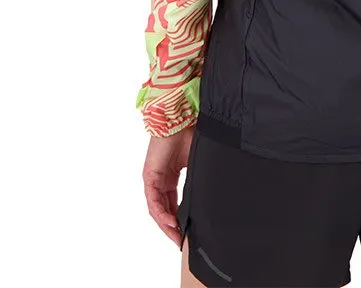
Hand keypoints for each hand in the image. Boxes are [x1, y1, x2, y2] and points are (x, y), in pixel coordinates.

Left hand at [143, 126, 194, 247]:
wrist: (179, 118)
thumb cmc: (189, 133)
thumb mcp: (196, 161)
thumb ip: (198, 177)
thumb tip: (211, 192)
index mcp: (171, 176)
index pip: (173, 203)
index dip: (180, 218)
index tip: (188, 232)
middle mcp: (160, 179)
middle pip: (164, 210)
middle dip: (173, 227)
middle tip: (181, 241)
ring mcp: (153, 179)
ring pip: (157, 209)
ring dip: (166, 224)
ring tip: (177, 237)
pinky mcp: (149, 177)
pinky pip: (153, 201)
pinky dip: (161, 213)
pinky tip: (171, 222)